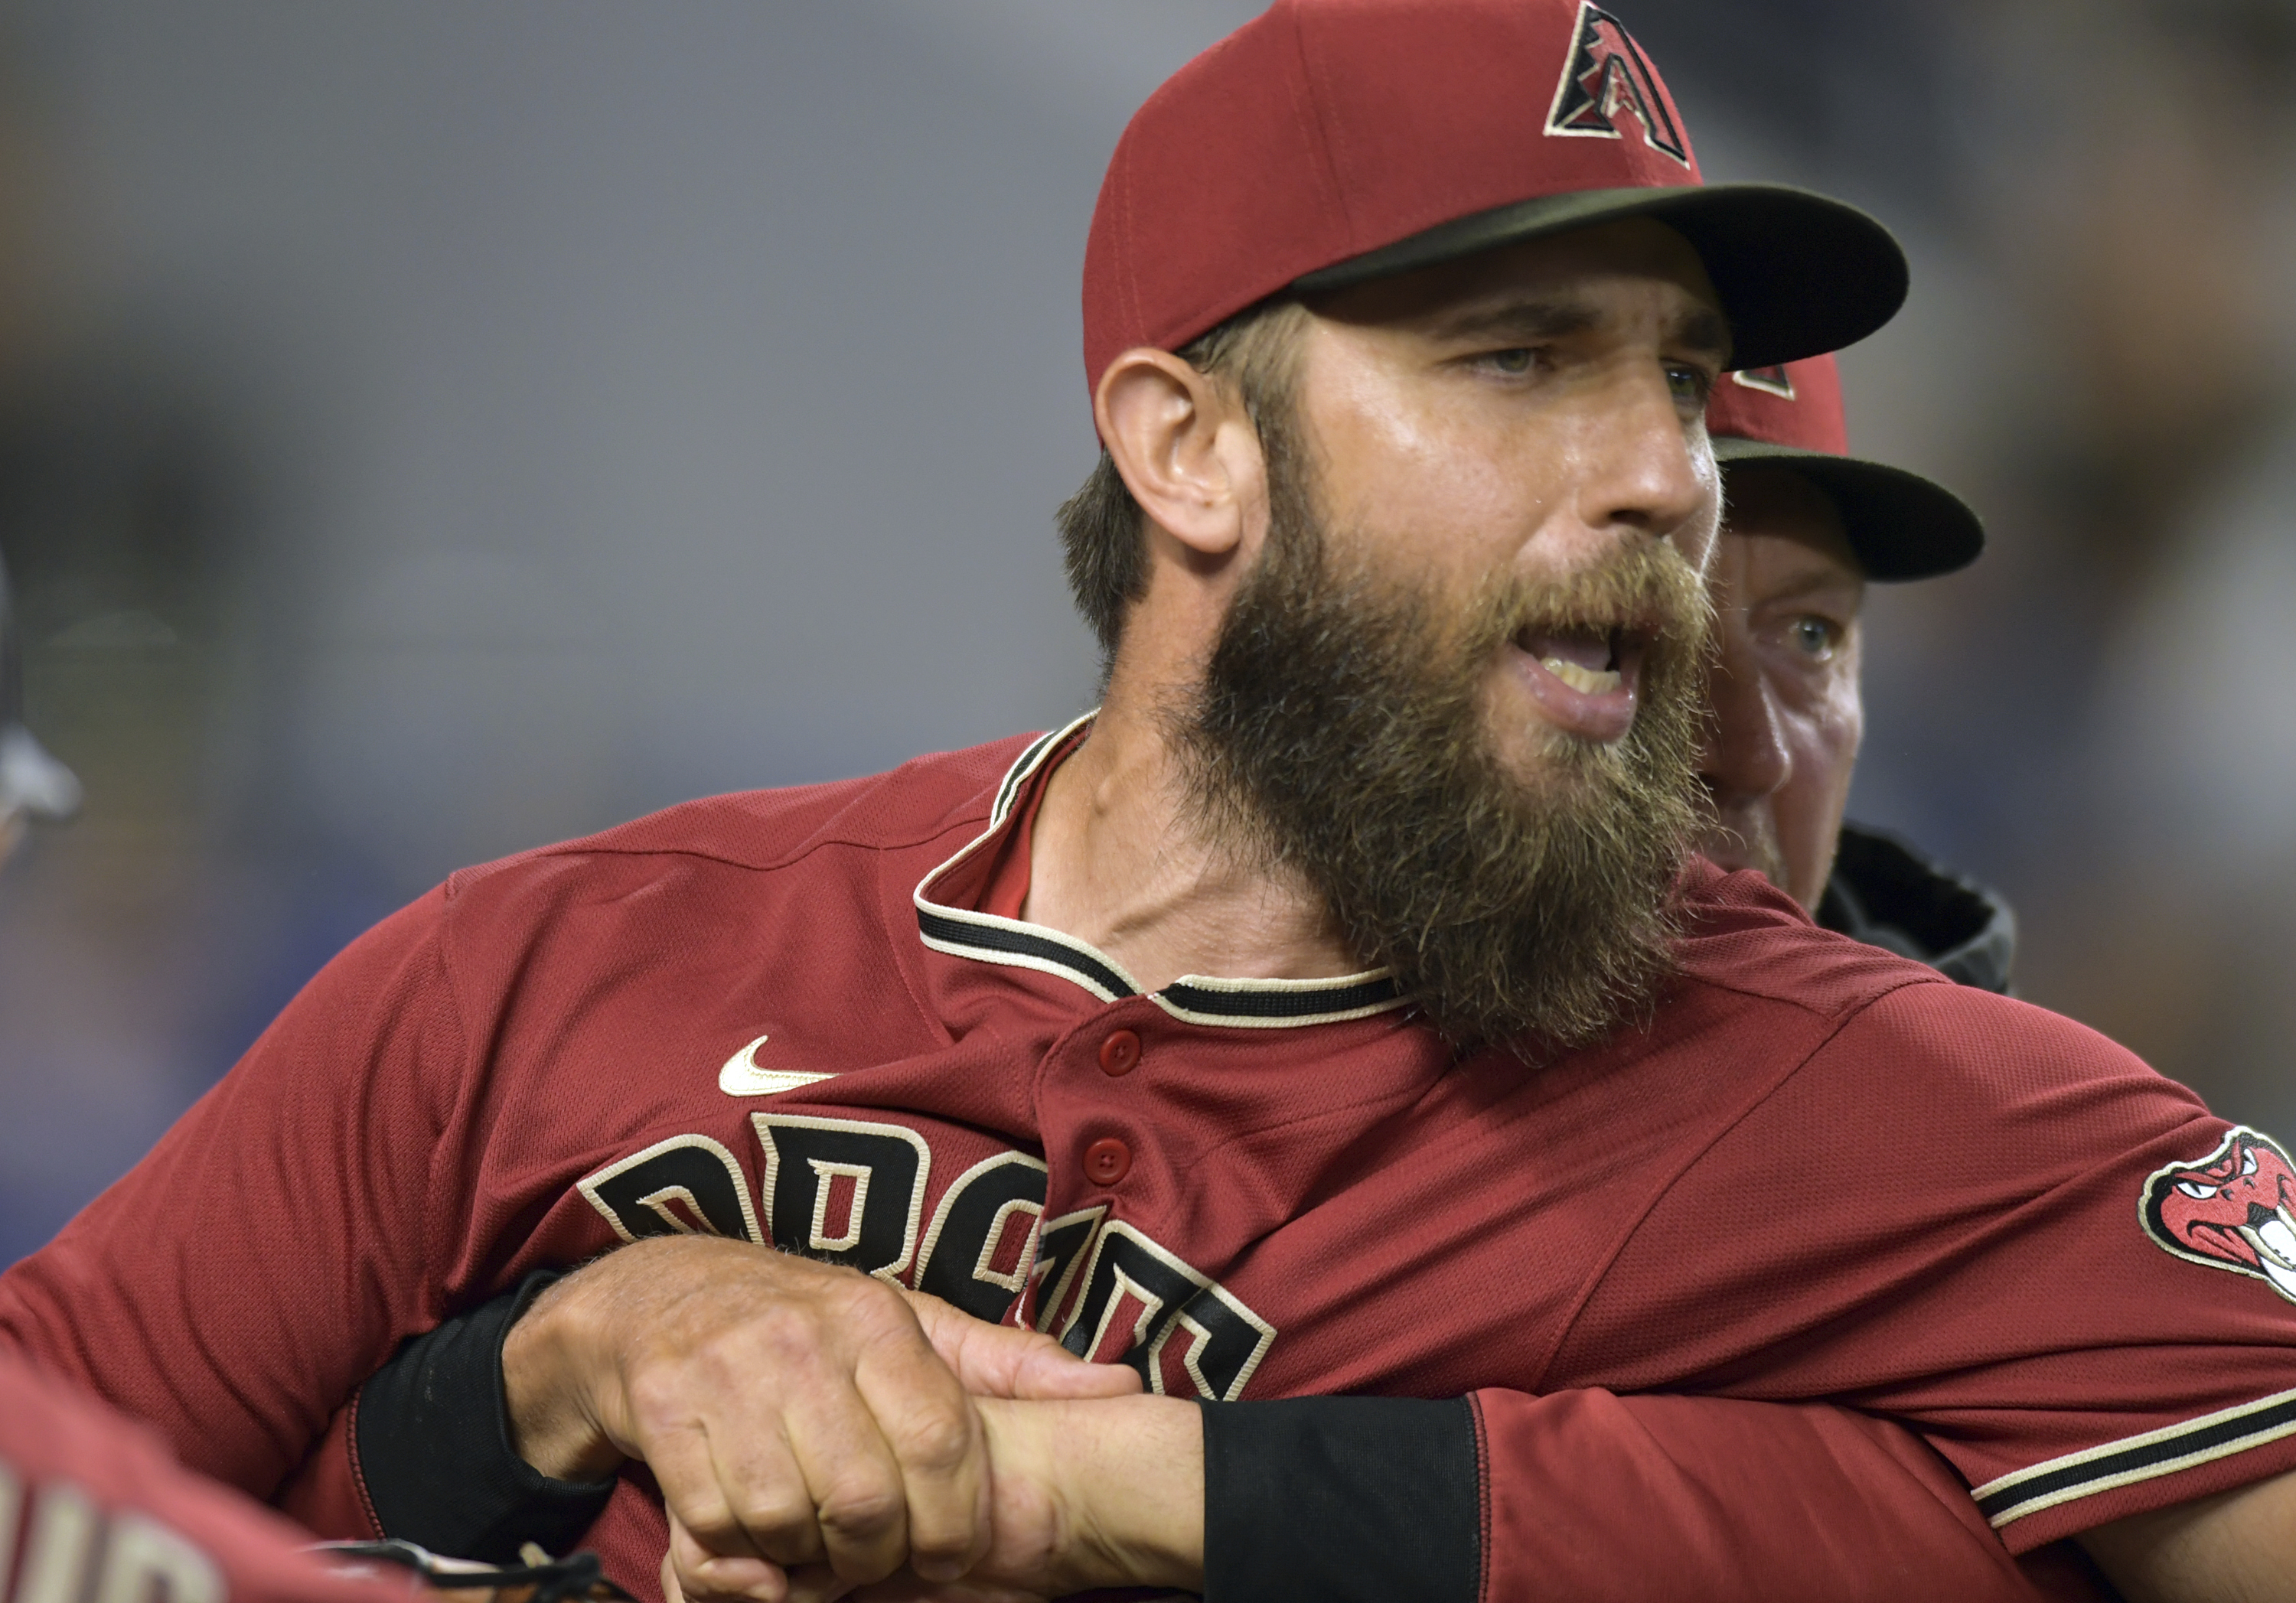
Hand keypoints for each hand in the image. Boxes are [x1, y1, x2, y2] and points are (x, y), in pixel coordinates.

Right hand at [501, 1237, 1137, 1601]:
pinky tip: (759, 1536)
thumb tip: (1124, 1387)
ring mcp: (726, 1376)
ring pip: (788, 1519)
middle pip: (865, 1498)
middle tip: (879, 1561)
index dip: (954, 1521)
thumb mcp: (911, 1328)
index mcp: (875, 1319)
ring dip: (807, 1559)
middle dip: (879, 1554)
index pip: (940, 1442)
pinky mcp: (662, 1412)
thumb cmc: (810, 1327)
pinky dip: (742, 1554)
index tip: (951, 1554)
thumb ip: (1010, 1366)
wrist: (659, 1297)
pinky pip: (715, 1521)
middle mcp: (802, 1341)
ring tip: (818, 1547)